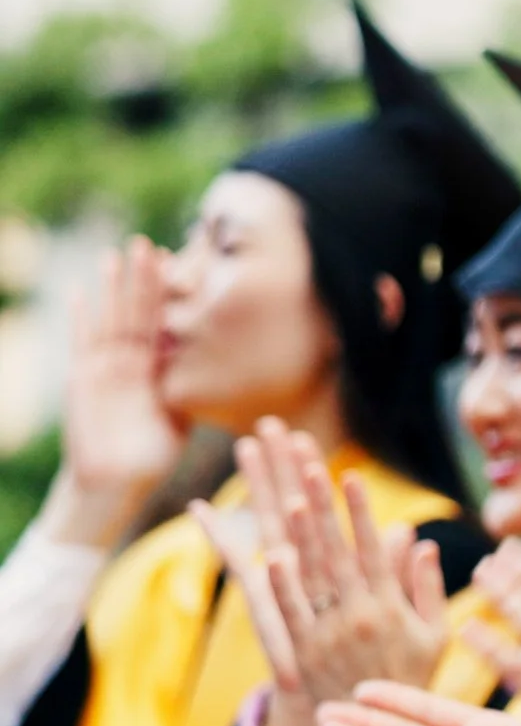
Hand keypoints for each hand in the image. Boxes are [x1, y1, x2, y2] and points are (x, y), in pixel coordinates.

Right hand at [44, 238, 186, 549]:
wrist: (117, 483)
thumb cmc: (152, 453)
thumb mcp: (181, 412)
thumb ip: (195, 387)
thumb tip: (236, 371)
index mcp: (155, 367)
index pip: (162, 322)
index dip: (168, 293)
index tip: (179, 259)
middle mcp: (130, 362)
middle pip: (136, 312)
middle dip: (141, 280)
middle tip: (147, 243)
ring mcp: (105, 368)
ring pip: (110, 320)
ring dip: (112, 289)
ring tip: (115, 255)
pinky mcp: (84, 380)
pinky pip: (82, 344)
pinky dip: (80, 320)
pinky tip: (80, 294)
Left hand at [234, 420, 448, 725]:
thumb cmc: (408, 678)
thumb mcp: (434, 637)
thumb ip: (427, 588)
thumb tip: (421, 542)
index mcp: (389, 610)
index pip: (373, 550)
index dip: (361, 512)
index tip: (352, 476)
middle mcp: (355, 618)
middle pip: (336, 554)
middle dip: (323, 508)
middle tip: (310, 467)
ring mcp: (324, 635)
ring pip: (309, 577)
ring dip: (298, 536)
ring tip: (288, 496)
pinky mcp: (300, 652)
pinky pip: (287, 613)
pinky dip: (280, 584)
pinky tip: (272, 554)